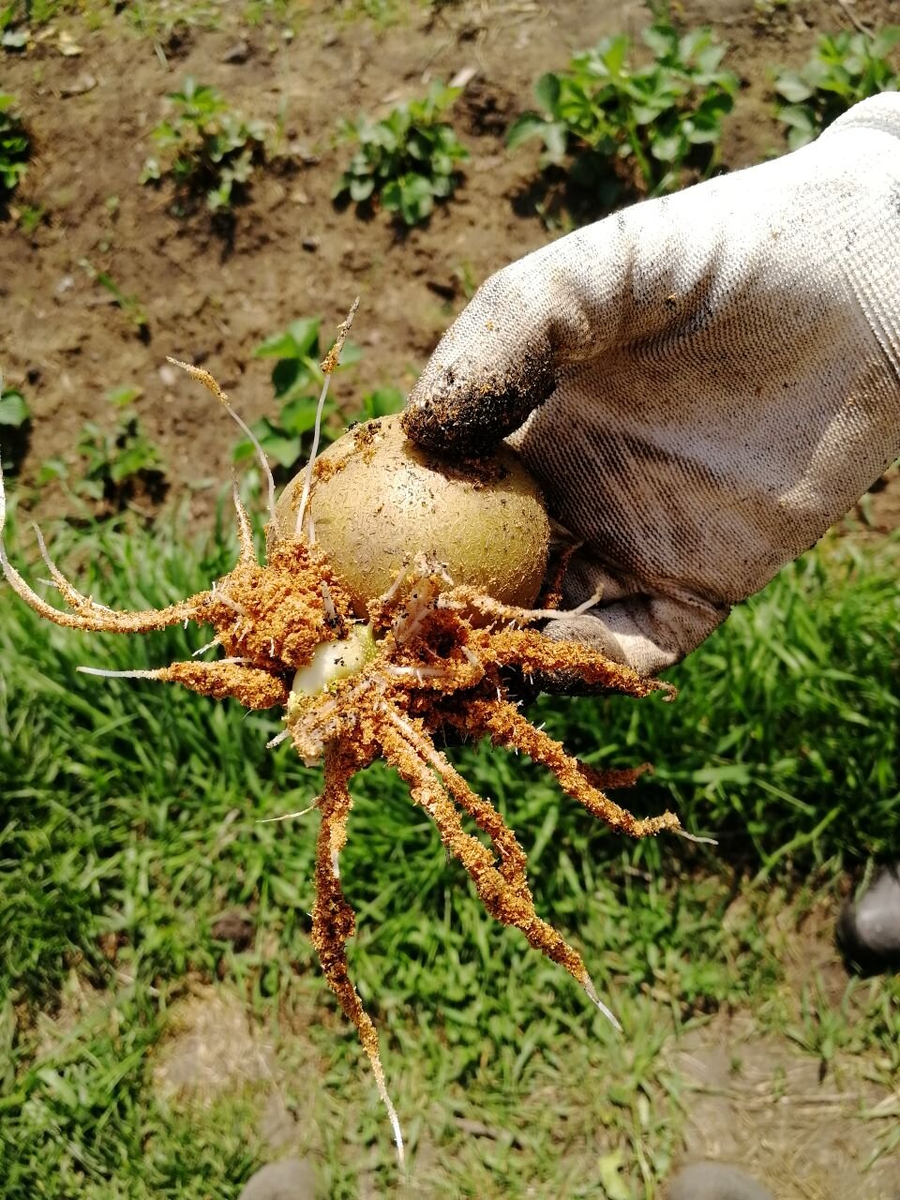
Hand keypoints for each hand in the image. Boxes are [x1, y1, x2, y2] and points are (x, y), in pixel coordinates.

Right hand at [403, 95, 899, 675]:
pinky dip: (587, 669)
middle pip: (478, 577)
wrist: (863, 281)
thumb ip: (505, 335)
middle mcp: (568, 498)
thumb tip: (420, 437)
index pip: (432, 496)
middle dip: (425, 621)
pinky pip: (632, 647)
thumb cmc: (721, 256)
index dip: (378, 531)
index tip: (326, 563)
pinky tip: (546, 666)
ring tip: (444, 677)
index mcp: (527, 430)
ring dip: (494, 658)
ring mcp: (631, 546)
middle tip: (372, 652)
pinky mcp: (702, 587)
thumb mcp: (594, 275)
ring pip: (544, 627)